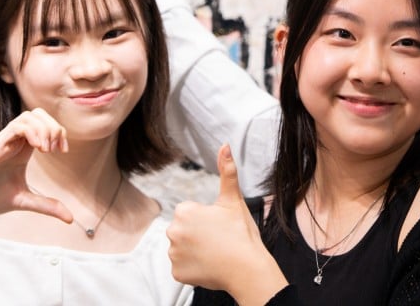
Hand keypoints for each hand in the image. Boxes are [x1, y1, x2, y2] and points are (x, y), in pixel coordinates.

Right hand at [0, 109, 73, 238]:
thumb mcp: (25, 201)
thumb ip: (47, 206)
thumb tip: (70, 218)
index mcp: (22, 150)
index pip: (44, 124)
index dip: (59, 132)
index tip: (63, 150)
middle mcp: (14, 142)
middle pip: (38, 114)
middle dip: (54, 125)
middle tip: (57, 148)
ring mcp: (4, 142)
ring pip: (28, 116)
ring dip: (44, 128)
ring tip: (47, 149)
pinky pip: (16, 126)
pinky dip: (32, 132)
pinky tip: (39, 148)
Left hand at [167, 145, 285, 303]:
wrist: (247, 269)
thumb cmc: (241, 232)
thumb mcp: (234, 200)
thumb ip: (227, 171)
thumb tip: (224, 145)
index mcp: (184, 211)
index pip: (190, 212)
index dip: (207, 218)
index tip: (220, 225)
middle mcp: (172, 232)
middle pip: (184, 229)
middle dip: (198, 233)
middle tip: (219, 239)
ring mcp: (173, 254)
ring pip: (183, 248)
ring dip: (195, 250)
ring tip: (216, 252)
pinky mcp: (177, 273)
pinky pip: (183, 266)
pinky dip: (193, 267)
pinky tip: (209, 265)